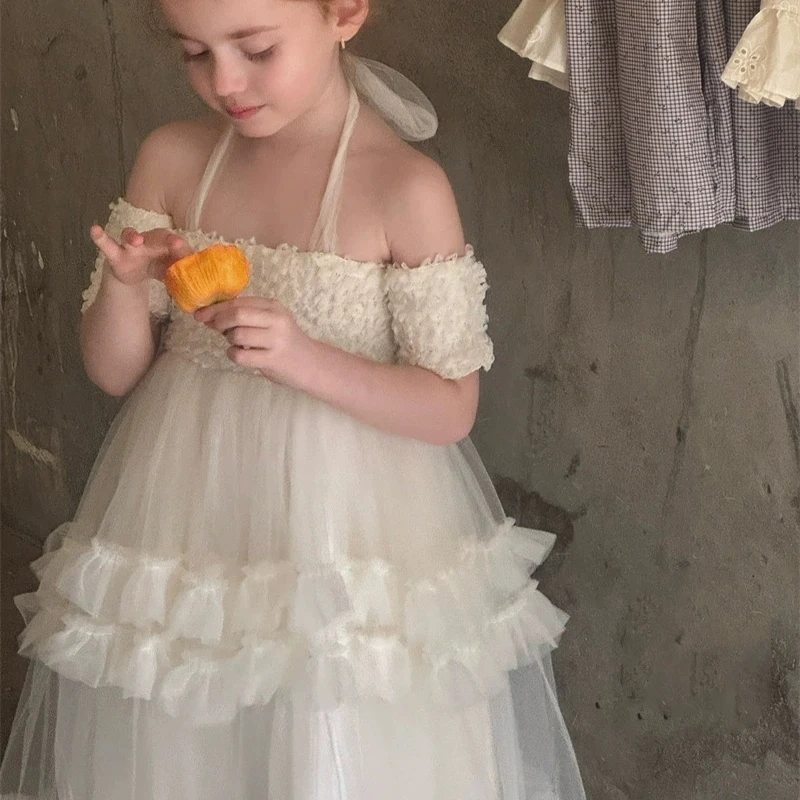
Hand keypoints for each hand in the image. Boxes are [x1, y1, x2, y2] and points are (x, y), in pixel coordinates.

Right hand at [90, 226, 192, 285]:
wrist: (135, 274)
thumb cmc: (158, 266)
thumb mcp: (170, 270)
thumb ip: (180, 270)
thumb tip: (199, 277)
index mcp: (165, 244)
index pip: (175, 243)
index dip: (181, 246)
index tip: (187, 248)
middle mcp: (149, 241)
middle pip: (156, 237)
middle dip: (164, 239)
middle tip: (174, 242)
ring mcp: (130, 246)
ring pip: (130, 236)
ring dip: (133, 236)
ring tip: (136, 240)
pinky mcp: (115, 254)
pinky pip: (107, 244)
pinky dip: (100, 237)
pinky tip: (94, 230)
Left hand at [194, 296, 314, 385]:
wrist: (311, 364)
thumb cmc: (284, 342)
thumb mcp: (270, 322)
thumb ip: (244, 317)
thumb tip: (209, 316)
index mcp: (273, 307)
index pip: (239, 302)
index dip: (216, 308)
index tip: (200, 313)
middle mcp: (276, 320)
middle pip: (237, 315)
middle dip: (219, 321)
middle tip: (214, 328)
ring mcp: (275, 340)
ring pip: (237, 335)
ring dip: (229, 340)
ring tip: (237, 343)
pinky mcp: (272, 359)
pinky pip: (241, 355)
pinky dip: (234, 354)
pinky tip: (241, 354)